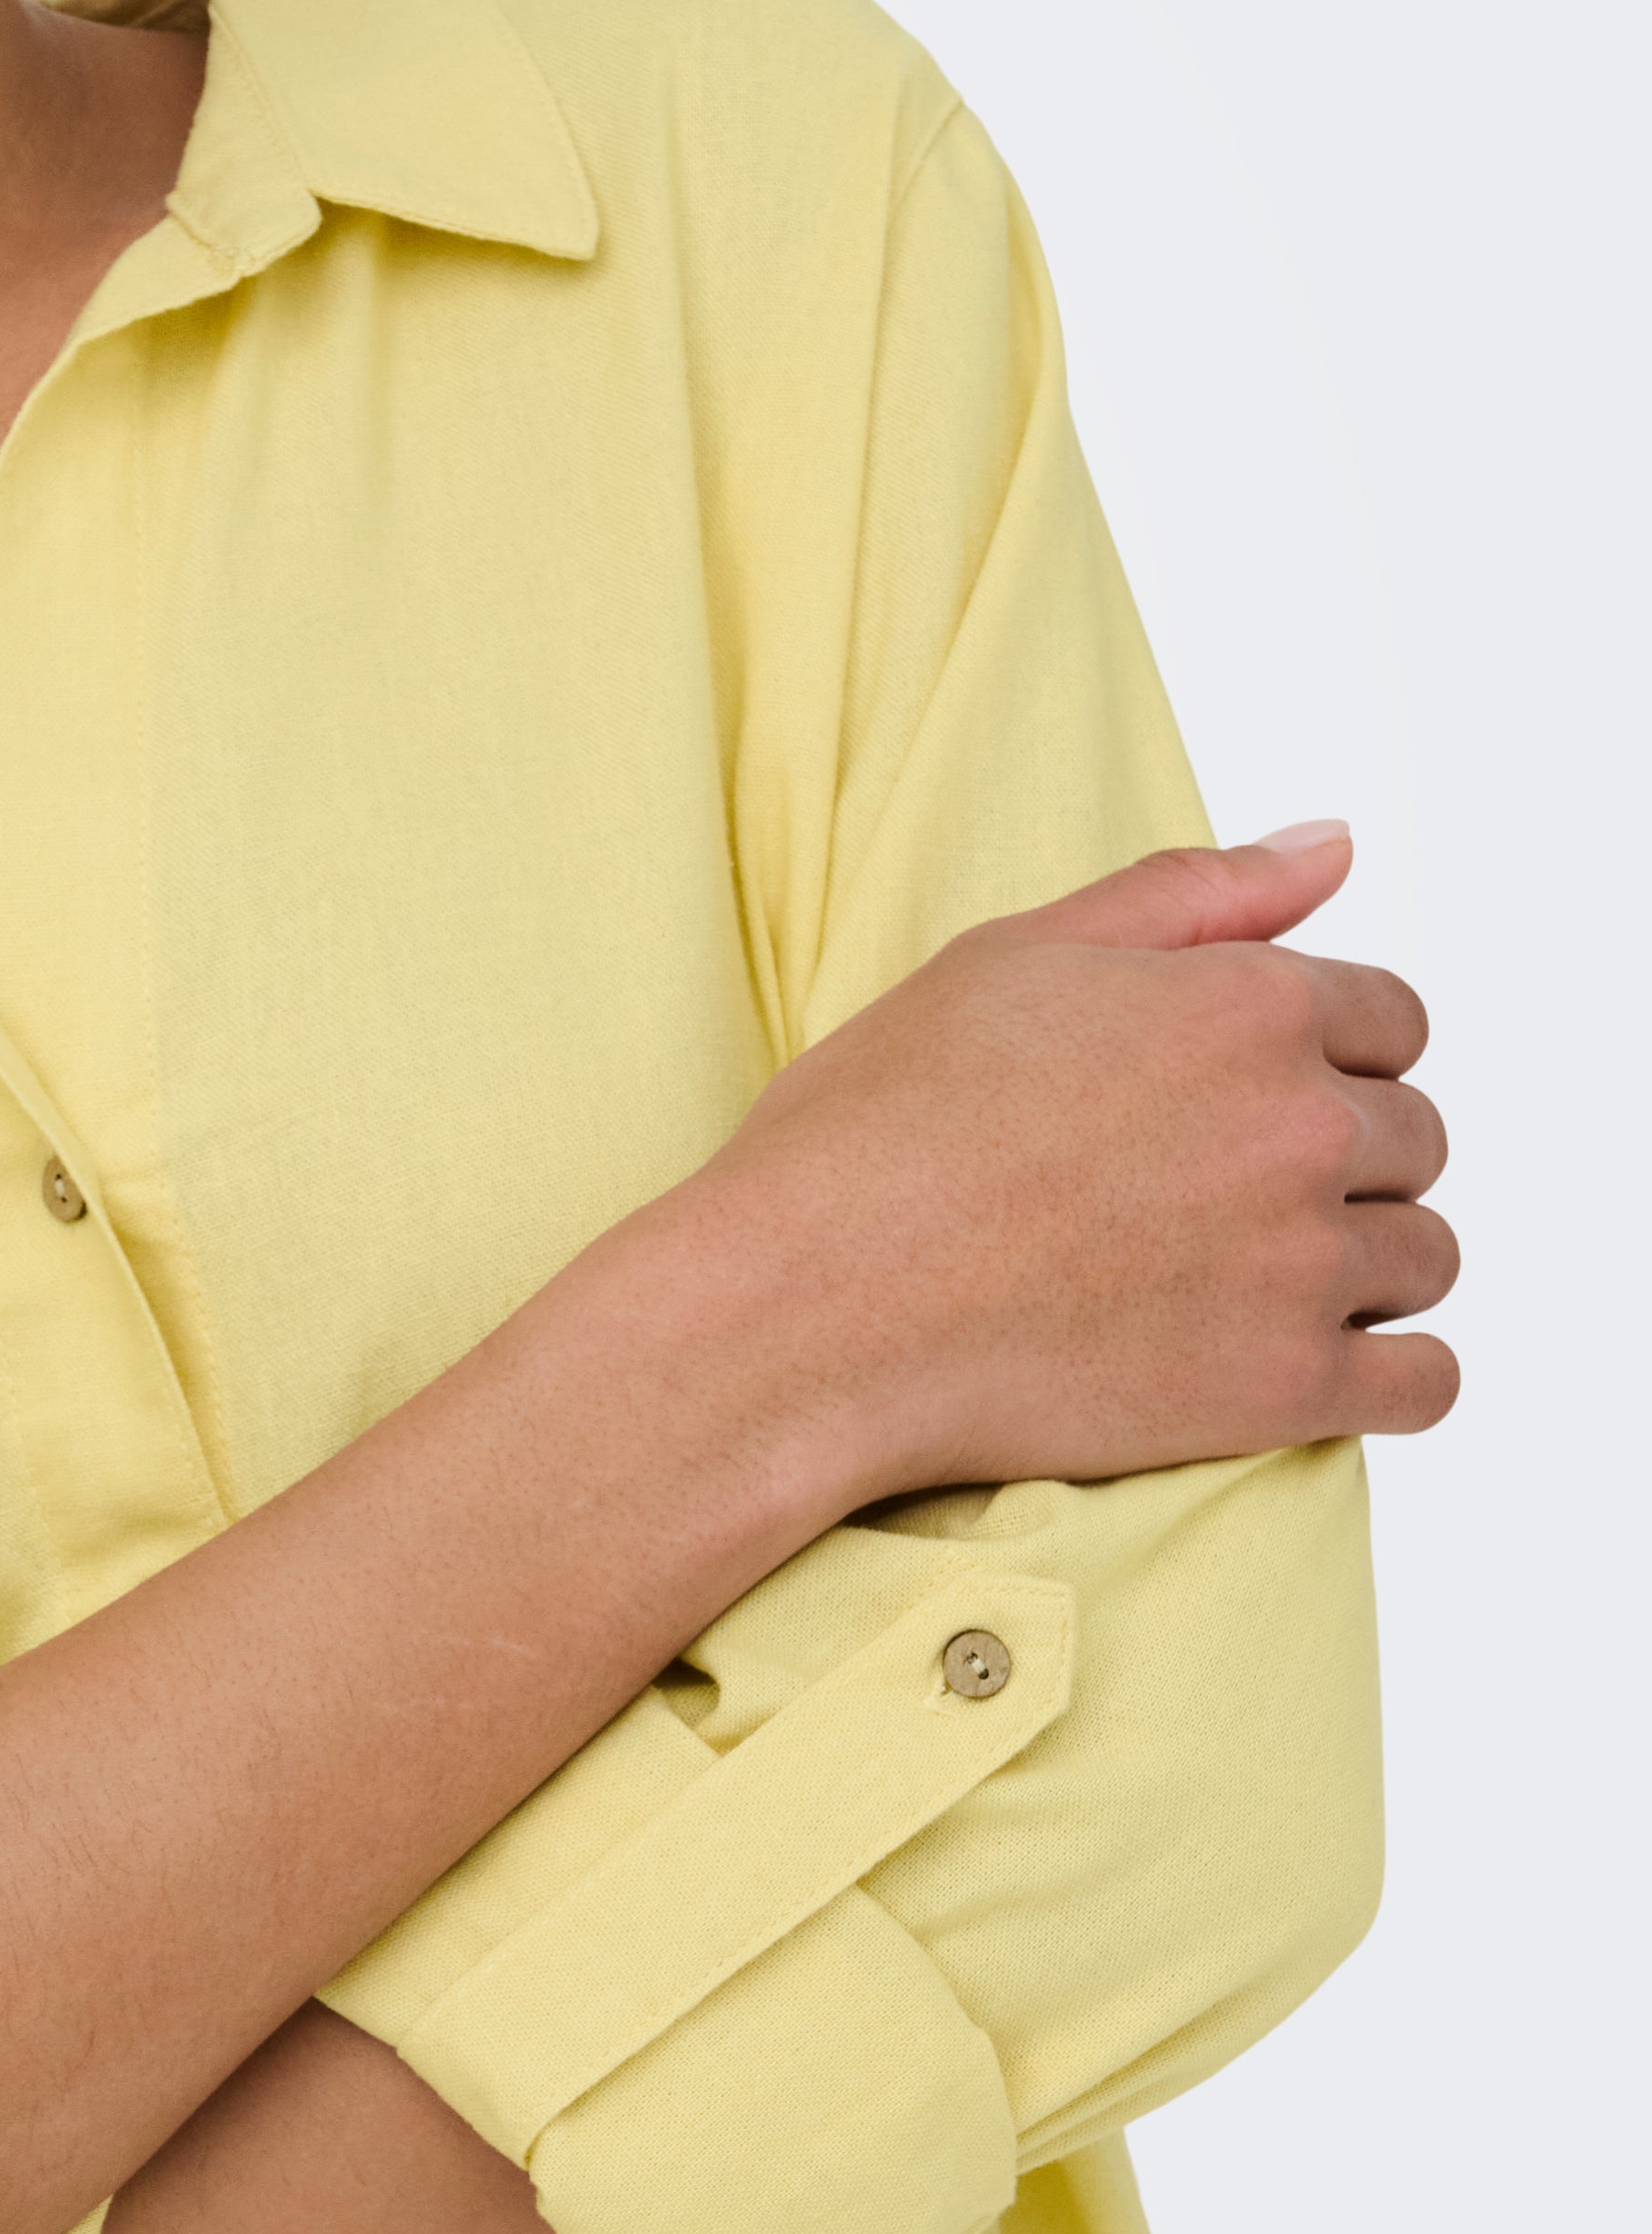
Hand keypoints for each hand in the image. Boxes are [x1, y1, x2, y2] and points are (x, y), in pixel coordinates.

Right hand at [705, 821, 1456, 1504]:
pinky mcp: (1284, 1387)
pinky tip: (1309, 1360)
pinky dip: (1394, 1376)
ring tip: (1249, 1279)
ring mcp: (1302, 1261)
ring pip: (1427, 1256)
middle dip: (1343, 1158)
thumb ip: (1195, 894)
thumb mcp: (1012, 958)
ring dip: (1366, 1264)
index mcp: (1245, 1003)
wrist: (806, 1309)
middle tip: (1219, 1195)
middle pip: (1416, 1136)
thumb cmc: (877, 1129)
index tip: (1235, 1101)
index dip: (1321, 1055)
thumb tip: (1336, 845)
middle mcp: (1298, 1122)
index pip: (1391, 1017)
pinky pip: (1427, 1385)